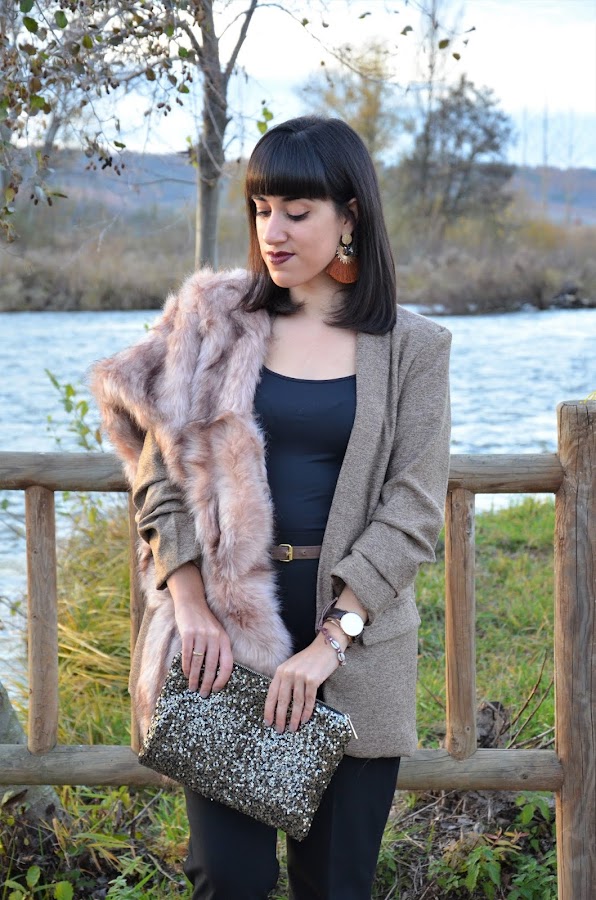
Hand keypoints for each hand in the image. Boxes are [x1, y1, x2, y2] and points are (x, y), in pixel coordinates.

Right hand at [167, 563, 233, 696]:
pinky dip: (186, 667)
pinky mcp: (188, 633)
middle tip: (203, 694)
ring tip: (192, 687)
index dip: (222, 679)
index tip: (216, 689)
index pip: (227, 664)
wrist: (192, 603)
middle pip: (212, 666)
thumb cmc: (205, 623)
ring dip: (194, 678)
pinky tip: (185, 674)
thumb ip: (218, 650)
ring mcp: (201, 635)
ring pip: (198, 663)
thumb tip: (215, 675)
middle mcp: (214, 638)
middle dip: (207, 683)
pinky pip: (187, 654)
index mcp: (224, 640)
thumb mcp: (216, 634)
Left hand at [263, 631, 346, 733]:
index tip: (268, 722)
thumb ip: (285, 680)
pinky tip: (304, 719)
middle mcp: (288, 673)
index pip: (271, 693)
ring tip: (293, 728)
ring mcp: (300, 676)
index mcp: (281, 670)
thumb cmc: (309, 659)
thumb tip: (279, 702)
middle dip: (280, 717)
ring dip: (294, 718)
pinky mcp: (313, 679)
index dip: (269, 709)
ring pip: (296, 702)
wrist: (326, 647)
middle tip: (279, 730)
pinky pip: (309, 700)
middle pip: (282, 700)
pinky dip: (307, 711)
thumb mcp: (292, 666)